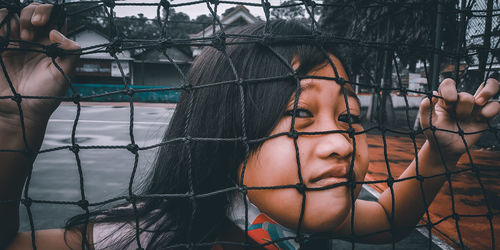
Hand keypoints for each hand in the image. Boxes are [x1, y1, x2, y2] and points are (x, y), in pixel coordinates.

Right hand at [0, 3, 79, 127]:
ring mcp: (14, 42)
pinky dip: (0, 23)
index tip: (44, 25)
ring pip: (13, 14)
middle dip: (32, 13)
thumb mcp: (65, 75)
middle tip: (31, 32)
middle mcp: (33, 39)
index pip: (54, 16)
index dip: (49, 13)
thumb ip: (71, 53)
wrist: (20, 112)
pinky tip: (4, 38)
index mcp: (52, 43)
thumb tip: (57, 33)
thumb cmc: (45, 97)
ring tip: (20, 39)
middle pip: (32, 11)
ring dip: (16, 18)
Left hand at [420, 78, 499, 161]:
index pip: (448, 84)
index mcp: (445, 99)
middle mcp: (460, 101)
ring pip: (487, 88)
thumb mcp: (426, 123)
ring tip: (478, 103)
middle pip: (466, 94)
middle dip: (463, 103)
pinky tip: (481, 117)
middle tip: (460, 112)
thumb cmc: (436, 134)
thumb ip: (425, 109)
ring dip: (486, 92)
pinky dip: (491, 109)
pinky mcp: (484, 116)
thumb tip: (432, 95)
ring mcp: (474, 107)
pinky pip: (495, 105)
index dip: (450, 89)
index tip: (449, 101)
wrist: (447, 149)